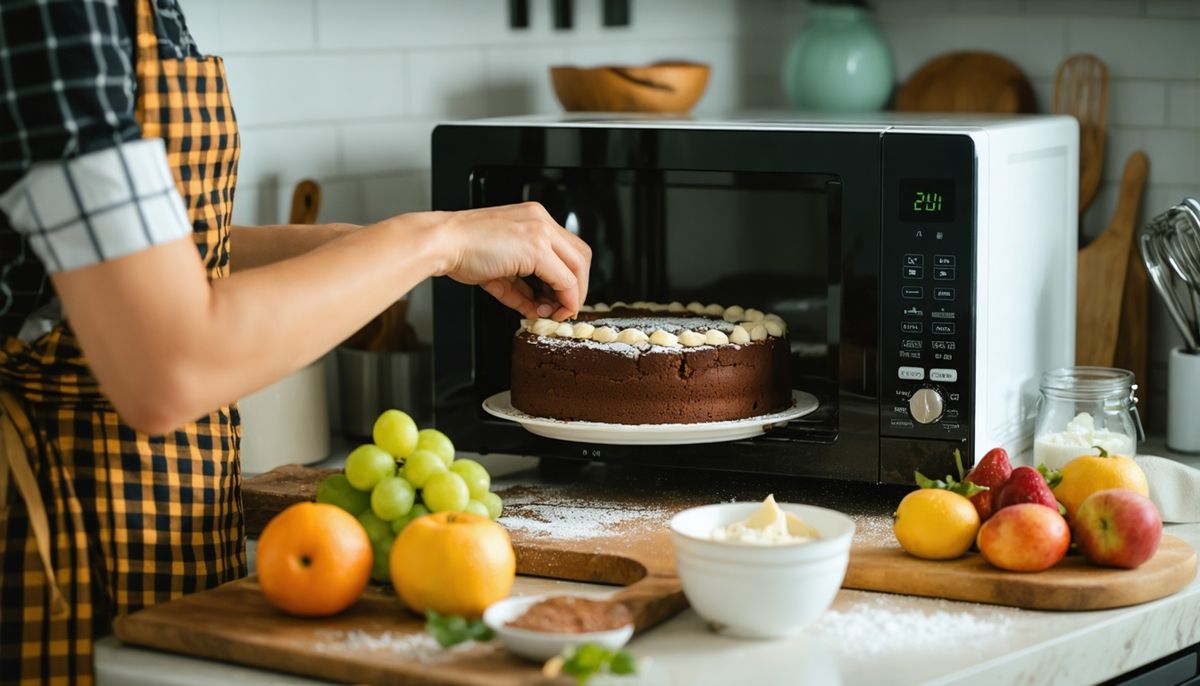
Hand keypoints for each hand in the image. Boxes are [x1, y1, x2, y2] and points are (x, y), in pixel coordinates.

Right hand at [425, 202, 591, 319]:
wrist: (442, 242)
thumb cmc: (461, 250)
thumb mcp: (499, 267)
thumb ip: (521, 285)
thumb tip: (536, 306)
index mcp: (533, 218)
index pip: (567, 249)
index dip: (568, 277)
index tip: (559, 298)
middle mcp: (541, 221)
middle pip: (580, 257)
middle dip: (576, 288)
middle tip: (563, 308)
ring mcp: (541, 232)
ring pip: (578, 268)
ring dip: (570, 296)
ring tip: (553, 312)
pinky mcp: (537, 247)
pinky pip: (563, 280)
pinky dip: (559, 300)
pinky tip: (541, 311)